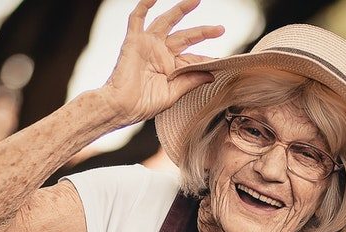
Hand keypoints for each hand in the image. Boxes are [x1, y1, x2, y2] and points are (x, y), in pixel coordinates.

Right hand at [103, 0, 223, 124]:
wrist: (122, 106)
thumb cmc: (145, 104)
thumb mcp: (174, 94)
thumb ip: (191, 81)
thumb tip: (211, 74)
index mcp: (172, 68)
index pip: (193, 58)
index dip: (207, 59)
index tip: (223, 60)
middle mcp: (161, 53)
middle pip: (186, 37)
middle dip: (203, 32)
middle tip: (220, 29)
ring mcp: (148, 45)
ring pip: (167, 22)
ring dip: (180, 10)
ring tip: (195, 0)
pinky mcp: (134, 41)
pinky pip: (137, 18)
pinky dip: (144, 5)